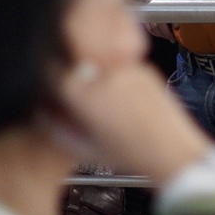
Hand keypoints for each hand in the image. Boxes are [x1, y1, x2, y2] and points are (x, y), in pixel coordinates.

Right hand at [50, 60, 210, 184]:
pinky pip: (116, 63)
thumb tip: (40, 110)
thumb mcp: (83, 149)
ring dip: (88, 69)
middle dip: (65, 69)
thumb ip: (54, 127)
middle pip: (73, 59)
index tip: (43, 86)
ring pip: (95, 57)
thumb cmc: (131, 156)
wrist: (174, 151)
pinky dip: (109, 73)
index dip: (42, 78)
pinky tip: (114, 95)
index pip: (51, 71)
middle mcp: (105, 75)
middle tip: (66, 89)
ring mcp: (127, 68)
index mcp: (85, 95)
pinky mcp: (144, 68)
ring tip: (94, 95)